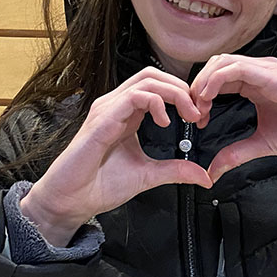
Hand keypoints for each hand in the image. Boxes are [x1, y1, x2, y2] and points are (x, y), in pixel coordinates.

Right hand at [20, 68, 212, 244]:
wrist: (71, 200)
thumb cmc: (100, 185)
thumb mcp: (148, 175)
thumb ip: (175, 170)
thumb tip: (204, 175)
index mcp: (127, 114)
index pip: (157, 86)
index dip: (182, 95)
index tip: (199, 116)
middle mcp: (117, 106)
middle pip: (153, 76)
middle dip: (182, 89)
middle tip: (198, 111)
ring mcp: (108, 110)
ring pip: (146, 80)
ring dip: (174, 93)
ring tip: (188, 114)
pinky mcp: (102, 120)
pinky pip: (133, 97)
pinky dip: (156, 103)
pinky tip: (165, 122)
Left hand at [190, 54, 276, 183]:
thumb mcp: (262, 144)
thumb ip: (235, 153)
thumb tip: (213, 170)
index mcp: (255, 84)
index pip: (218, 77)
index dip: (201, 95)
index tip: (197, 119)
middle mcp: (260, 72)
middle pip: (216, 65)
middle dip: (198, 87)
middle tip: (194, 112)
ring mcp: (267, 71)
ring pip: (222, 62)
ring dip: (203, 83)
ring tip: (199, 106)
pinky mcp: (274, 76)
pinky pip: (237, 69)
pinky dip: (216, 80)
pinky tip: (208, 98)